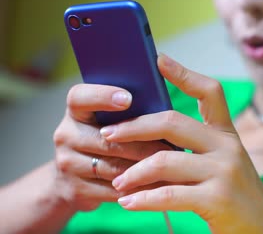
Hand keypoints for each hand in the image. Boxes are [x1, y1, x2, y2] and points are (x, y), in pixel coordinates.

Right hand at [52, 84, 170, 211]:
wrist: (73, 179)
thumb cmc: (106, 140)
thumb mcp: (109, 121)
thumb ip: (128, 113)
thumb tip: (164, 113)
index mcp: (76, 111)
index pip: (80, 97)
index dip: (102, 96)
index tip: (128, 99)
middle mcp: (66, 134)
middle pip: (107, 140)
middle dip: (143, 144)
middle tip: (171, 147)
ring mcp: (68, 164)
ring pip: (114, 167)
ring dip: (144, 169)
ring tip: (170, 168)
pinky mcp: (75, 190)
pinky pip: (113, 190)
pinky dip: (138, 189)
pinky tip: (158, 187)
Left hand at [104, 54, 262, 232]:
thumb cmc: (234, 193)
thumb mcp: (222, 162)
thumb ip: (196, 147)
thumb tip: (150, 134)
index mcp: (226, 134)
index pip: (209, 92)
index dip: (184, 74)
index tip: (158, 59)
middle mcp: (227, 147)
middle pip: (173, 122)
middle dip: (135, 127)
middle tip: (108, 135)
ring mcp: (224, 171)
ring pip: (165, 160)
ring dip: (133, 172)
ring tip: (118, 182)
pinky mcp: (218, 199)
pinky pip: (169, 195)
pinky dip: (143, 199)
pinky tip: (128, 203)